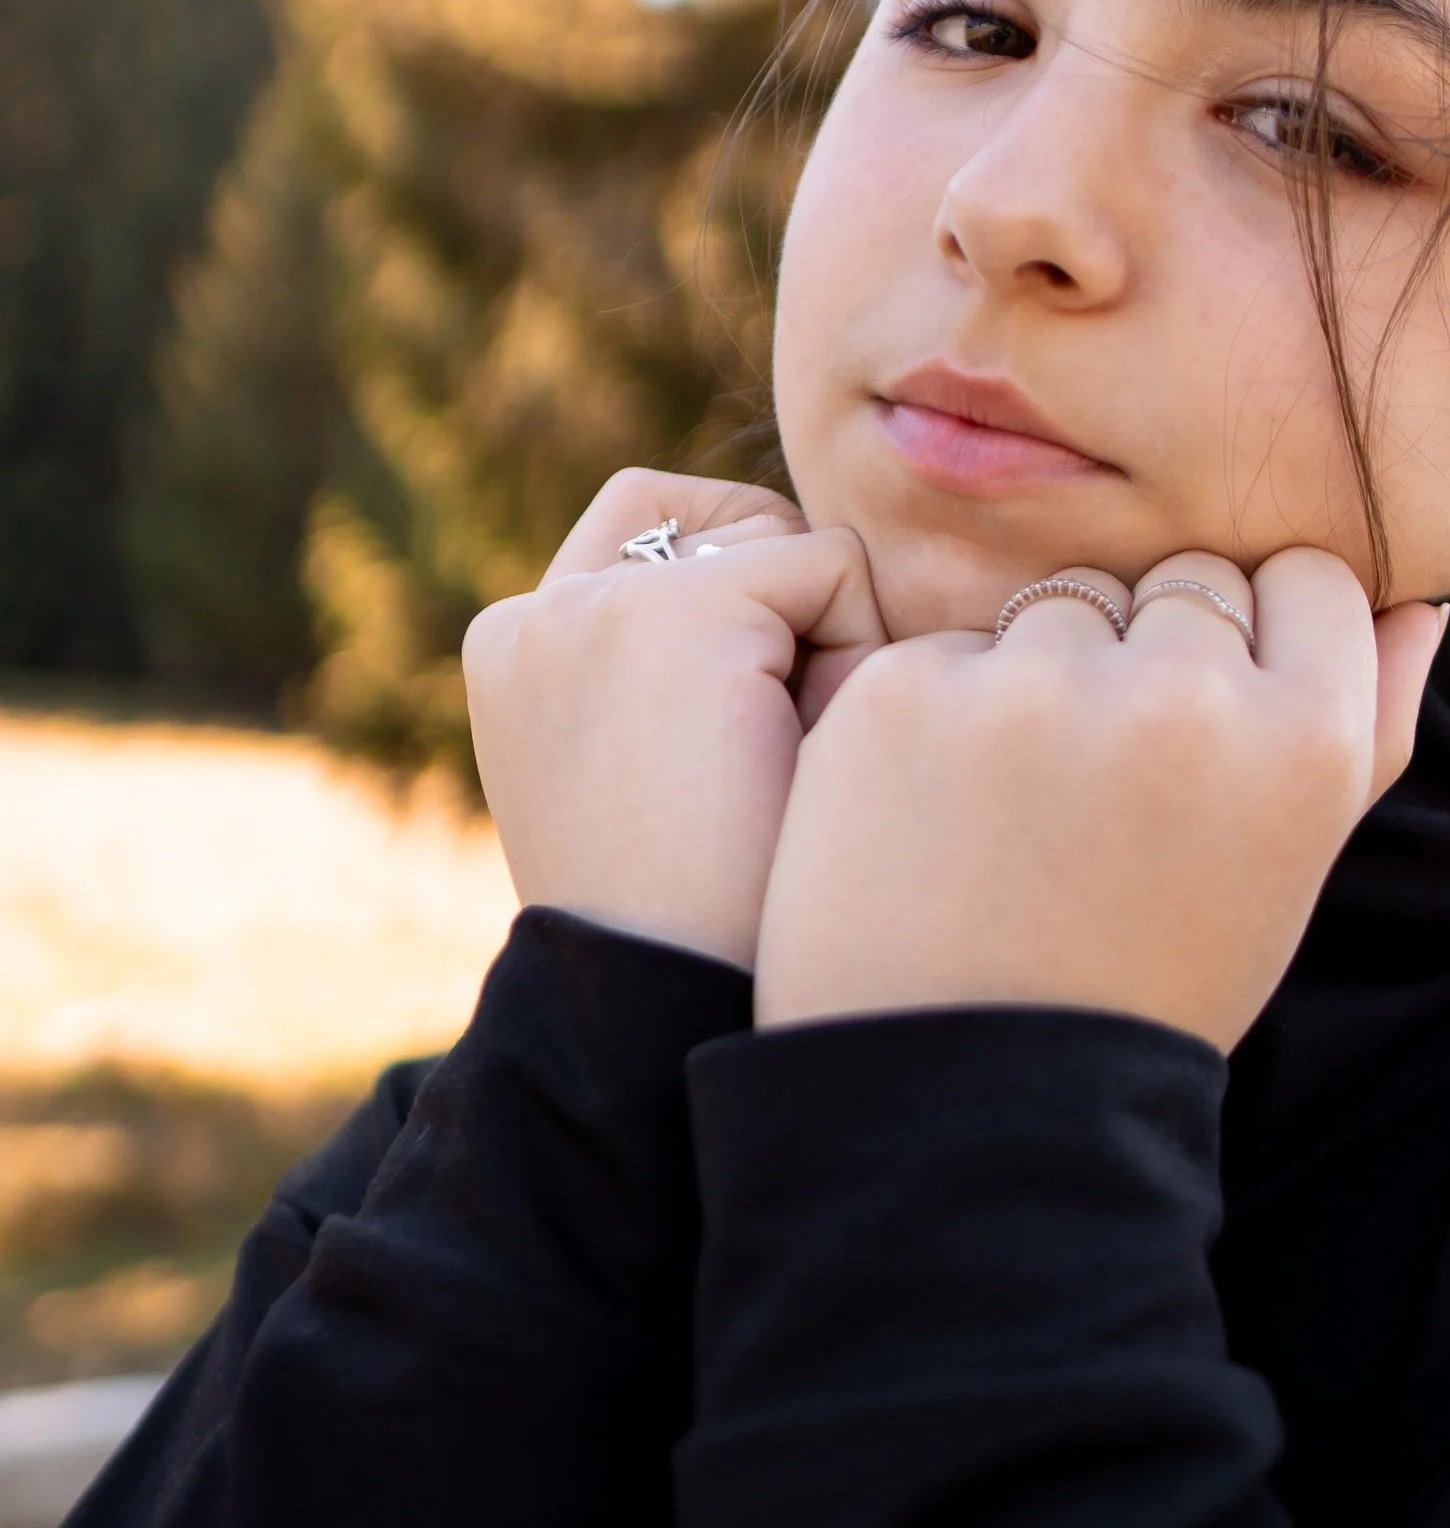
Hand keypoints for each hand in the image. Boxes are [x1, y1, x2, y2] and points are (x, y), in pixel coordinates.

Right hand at [463, 469, 888, 970]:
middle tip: (790, 749)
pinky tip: (818, 756)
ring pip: (780, 543)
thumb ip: (679, 674)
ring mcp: (595, 603)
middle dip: (790, 609)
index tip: (755, 739)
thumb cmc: (695, 923)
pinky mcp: (681, 609)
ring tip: (801, 761)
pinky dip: (859, 654)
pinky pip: (834, 567)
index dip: (752, 608)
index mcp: (512, 653)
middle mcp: (534, 613)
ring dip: (824, 638)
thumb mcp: (650, 778)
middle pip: (722, 520)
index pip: (653, 536)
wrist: (669, 1007)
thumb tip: (808, 566)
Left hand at [752, 550, 1444, 1050]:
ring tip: (1028, 812)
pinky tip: (943, 816)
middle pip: (1187, 583)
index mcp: (1304, 739)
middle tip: (1116, 792)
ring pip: (1066, 604)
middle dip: (1156, 656)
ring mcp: (1036, 689)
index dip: (1266, 639)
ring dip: (1050, 675)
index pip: (1308, 578)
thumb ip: (1373, 725)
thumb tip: (1419, 600)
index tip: (1223, 720)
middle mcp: (1182, 696)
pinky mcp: (907, 694)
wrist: (970, 1101)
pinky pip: (952, 648)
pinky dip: (946, 713)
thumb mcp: (1294, 871)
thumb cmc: (1152, 981)